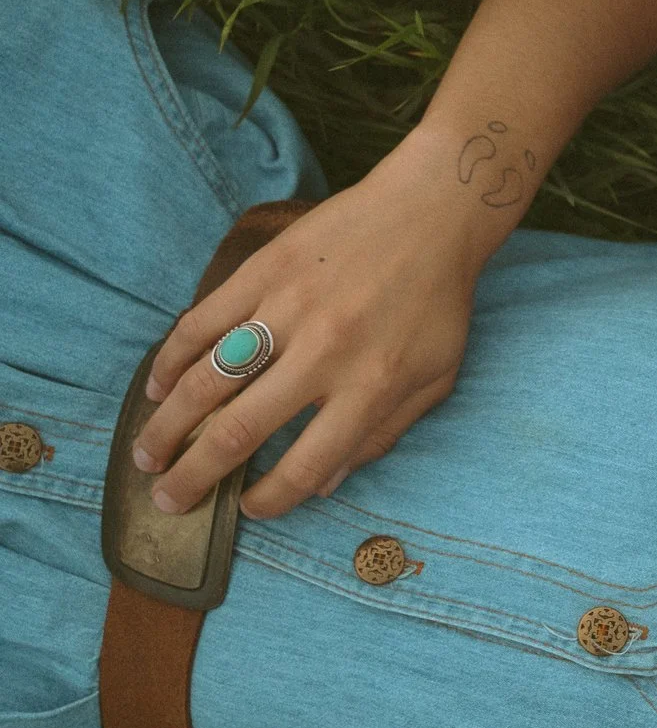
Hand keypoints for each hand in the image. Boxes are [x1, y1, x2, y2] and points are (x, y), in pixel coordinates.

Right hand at [132, 128, 501, 518]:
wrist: (428, 217)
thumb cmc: (438, 306)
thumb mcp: (435, 380)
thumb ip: (384, 433)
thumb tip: (329, 484)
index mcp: (370, 388)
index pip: (308, 463)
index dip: (274, 497)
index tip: (250, 510)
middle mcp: (323, 355)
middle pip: (241, 430)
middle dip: (196, 474)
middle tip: (168, 499)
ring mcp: (286, 310)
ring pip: (207, 379)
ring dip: (168, 424)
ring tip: (147, 455)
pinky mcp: (260, 273)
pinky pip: (202, 323)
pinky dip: (170, 359)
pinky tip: (155, 388)